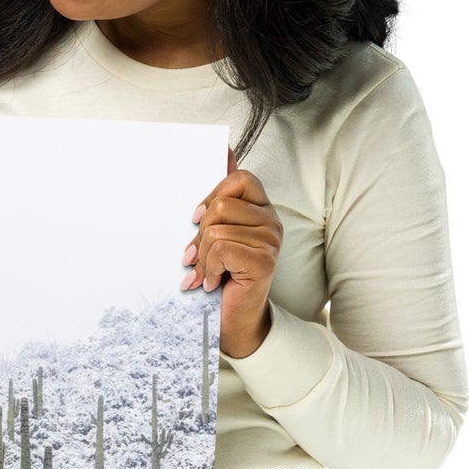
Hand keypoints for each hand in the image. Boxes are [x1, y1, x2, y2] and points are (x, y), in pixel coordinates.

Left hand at [180, 146, 281, 358]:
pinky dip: (208, 268)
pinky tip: (211, 282)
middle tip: (196, 256)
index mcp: (260, 208)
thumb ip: (220, 196)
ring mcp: (271, 240)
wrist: (232, 320)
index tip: (196, 220)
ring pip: (217, 229)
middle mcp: (272, 220)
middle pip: (222, 205)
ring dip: (202, 256)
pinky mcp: (264, 260)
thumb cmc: (221, 275)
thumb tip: (223, 148)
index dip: (212, 195)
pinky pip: (221, 248)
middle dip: (200, 233)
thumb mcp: (215, 232)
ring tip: (205, 273)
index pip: (239, 178)